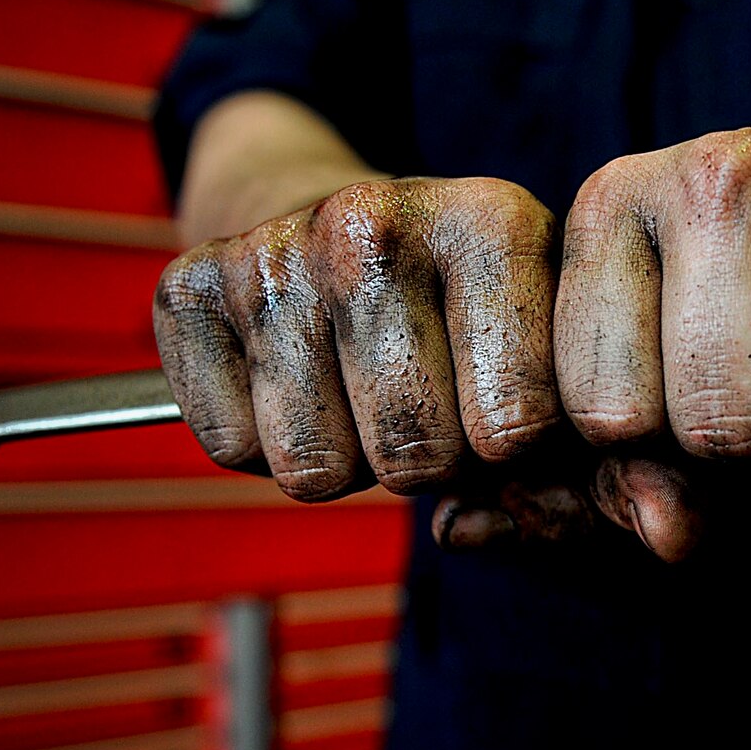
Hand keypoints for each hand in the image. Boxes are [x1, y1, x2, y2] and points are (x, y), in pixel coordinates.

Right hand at [152, 176, 561, 501]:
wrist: (354, 233)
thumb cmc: (472, 321)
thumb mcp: (549, 359)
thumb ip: (561, 460)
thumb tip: (470, 528)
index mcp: (494, 222)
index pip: (517, 425)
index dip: (516, 459)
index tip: (512, 417)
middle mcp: (375, 221)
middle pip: (413, 454)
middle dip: (427, 465)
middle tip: (426, 405)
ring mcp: (274, 247)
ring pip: (313, 467)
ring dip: (343, 458)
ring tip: (361, 389)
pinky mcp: (189, 283)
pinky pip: (231, 447)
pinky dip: (263, 443)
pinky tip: (295, 380)